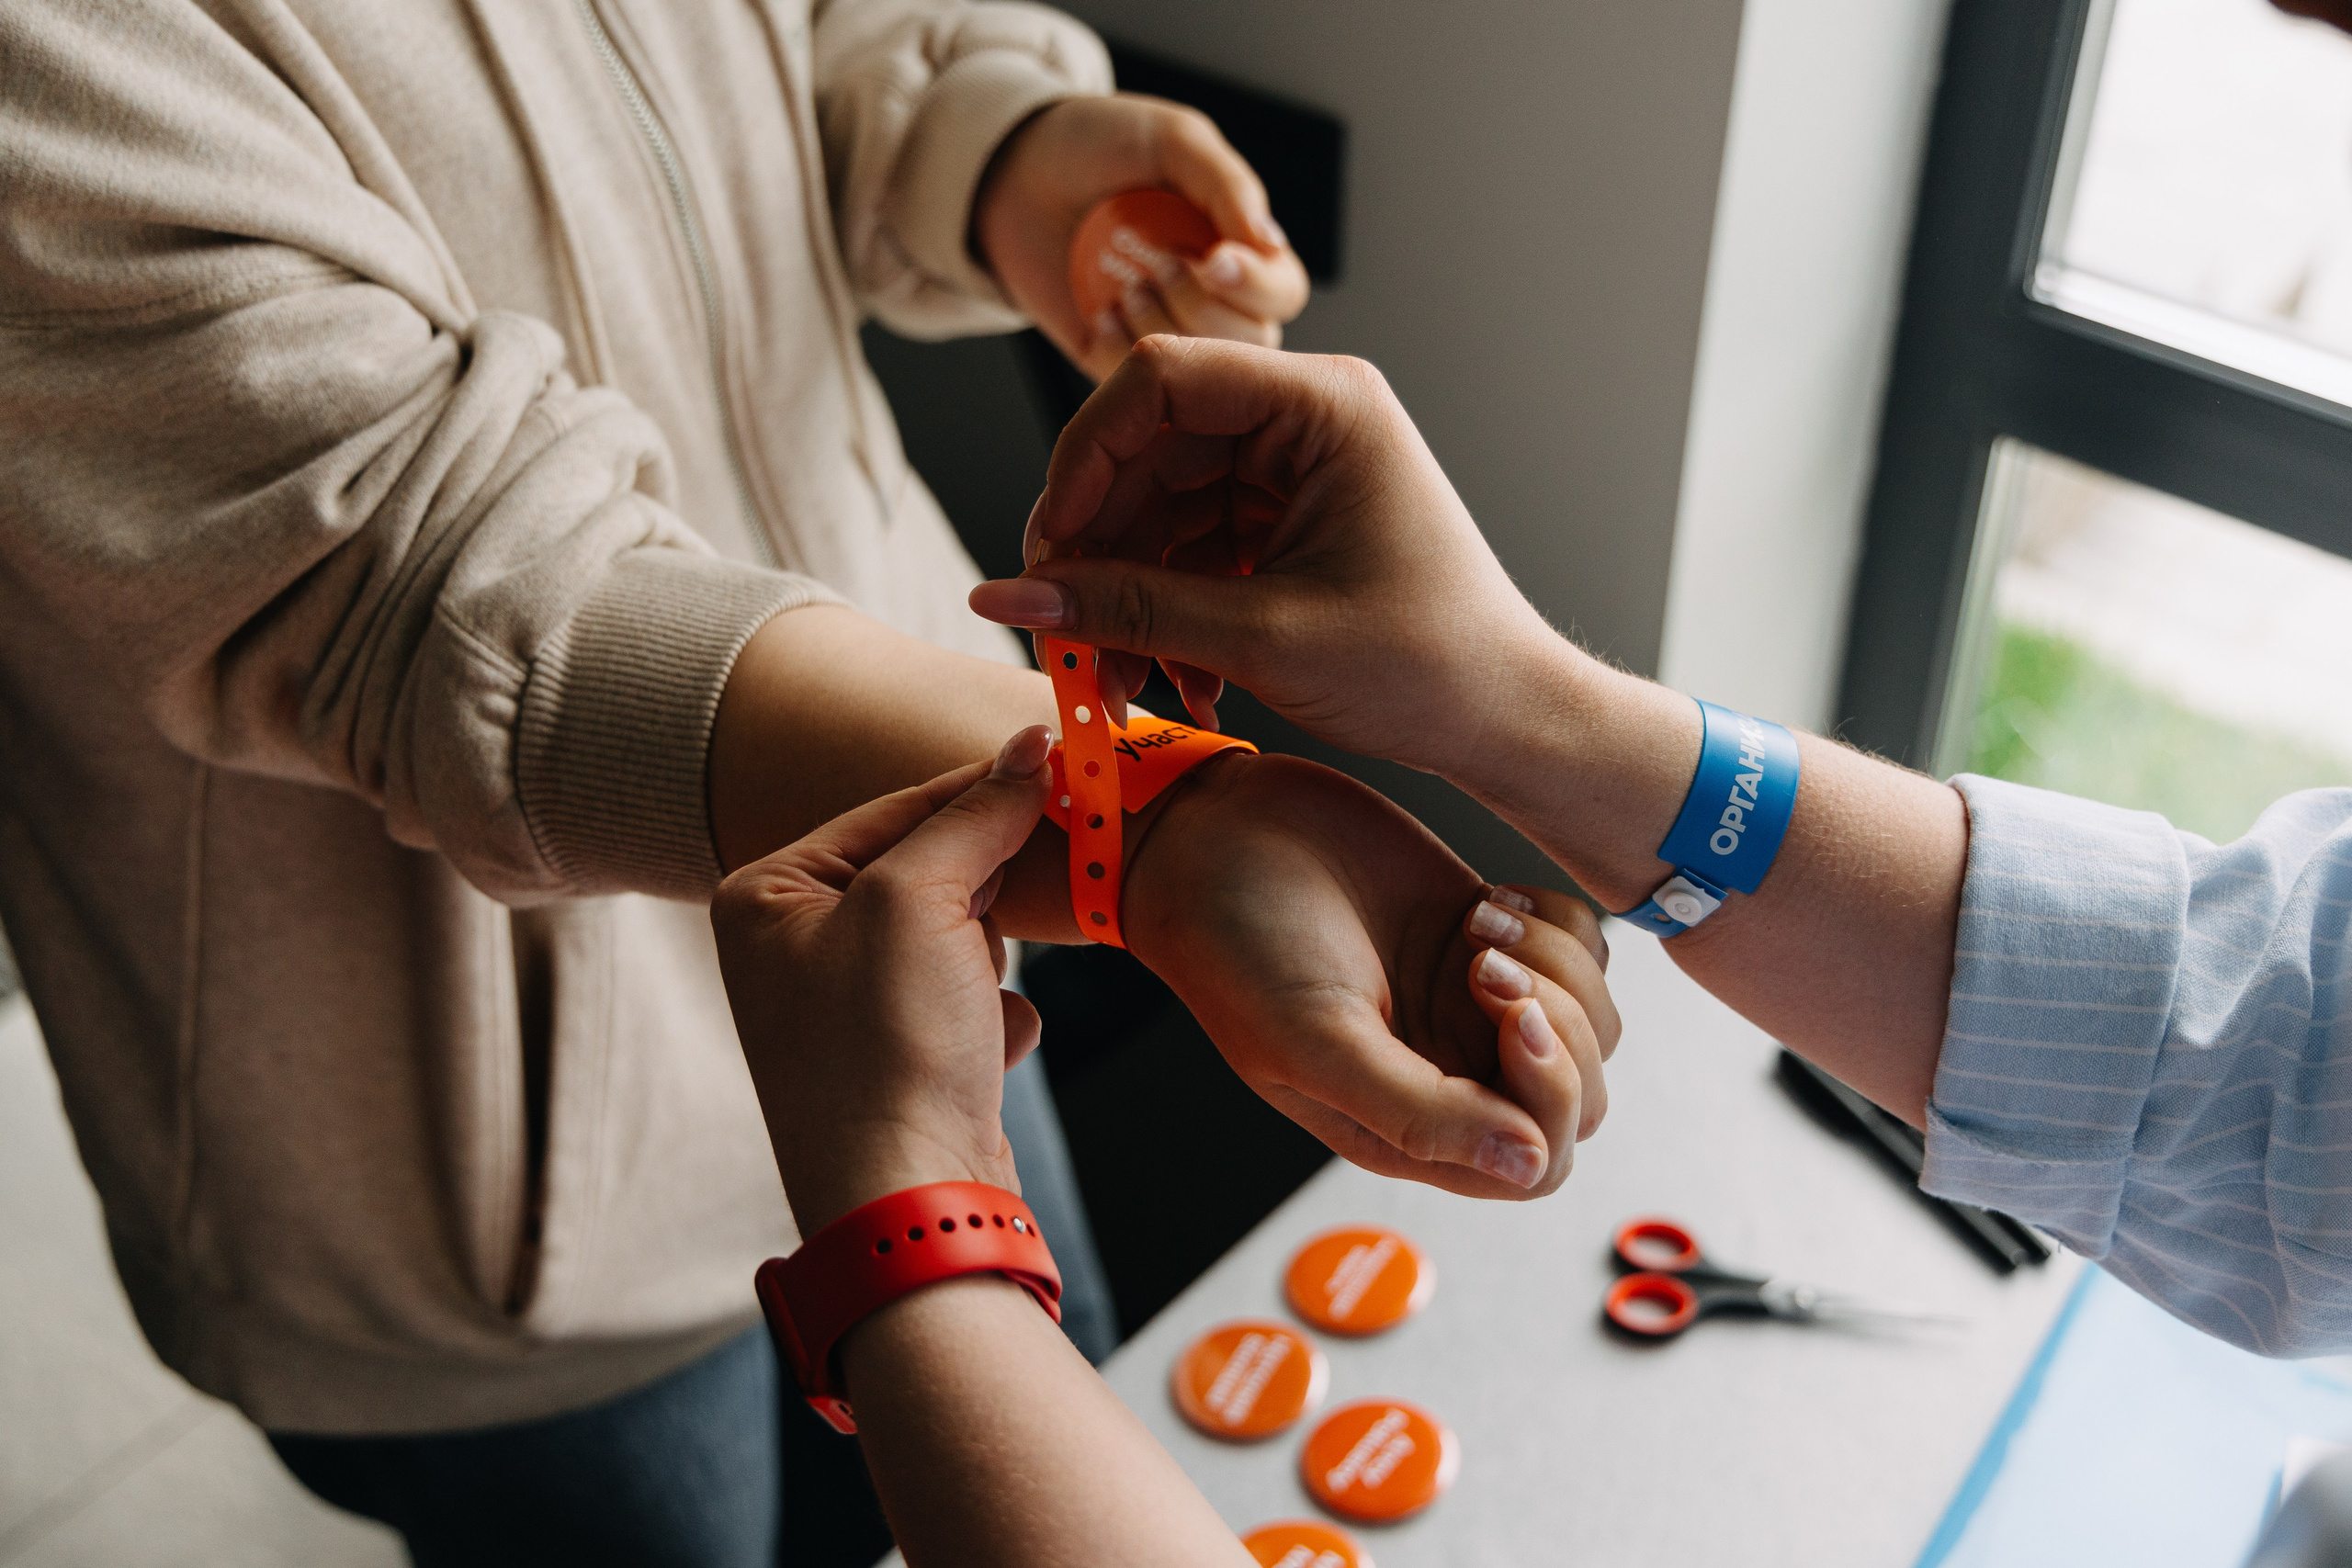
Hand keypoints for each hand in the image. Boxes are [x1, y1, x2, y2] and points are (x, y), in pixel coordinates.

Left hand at [710, 727, 1055, 1234]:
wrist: (908, 1201)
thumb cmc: (886, 1049)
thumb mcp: (921, 900)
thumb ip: (975, 815)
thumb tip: (1030, 746)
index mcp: (765, 896)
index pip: (890, 809)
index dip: (977, 790)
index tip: (1053, 760)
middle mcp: (791, 948)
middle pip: (923, 870)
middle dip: (977, 898)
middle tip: (1012, 902)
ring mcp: (843, 1007)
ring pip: (954, 935)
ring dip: (984, 964)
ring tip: (969, 1006)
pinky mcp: (898, 1058)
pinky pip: (968, 1002)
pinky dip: (992, 1020)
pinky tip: (981, 1055)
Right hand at [968, 336, 1568, 782]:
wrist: (1508, 722)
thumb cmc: (1429, 667)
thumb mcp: (1263, 639)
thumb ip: (1128, 611)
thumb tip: (1006, 600)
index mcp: (1322, 404)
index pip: (1158, 382)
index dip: (1084, 461)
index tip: (1046, 552)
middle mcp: (1304, 420)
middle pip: (1147, 450)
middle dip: (1096, 551)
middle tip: (1063, 639)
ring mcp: (1293, 471)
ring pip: (1158, 509)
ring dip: (1125, 598)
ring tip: (1120, 687)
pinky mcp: (1284, 524)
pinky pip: (1188, 549)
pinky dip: (1165, 614)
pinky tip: (1171, 685)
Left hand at [975, 96, 1308, 380]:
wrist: (1013, 167)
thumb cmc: (1099, 144)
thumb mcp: (1171, 140)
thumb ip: (1227, 185)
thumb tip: (1270, 242)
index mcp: (1238, 246)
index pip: (1281, 290)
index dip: (1256, 285)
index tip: (1213, 260)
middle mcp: (1212, 298)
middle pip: (1252, 341)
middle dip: (1203, 308)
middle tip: (1157, 264)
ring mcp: (1163, 332)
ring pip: (1199, 372)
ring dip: (1163, 329)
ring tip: (1126, 285)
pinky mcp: (1113, 357)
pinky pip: (1136, 384)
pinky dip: (1121, 351)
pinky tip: (1101, 312)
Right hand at [1123, 749, 1615, 1197]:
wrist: (1212, 832)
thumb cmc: (1236, 942)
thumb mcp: (1314, 1039)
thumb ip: (1418, 1115)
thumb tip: (1526, 1166)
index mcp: (1403, 1124)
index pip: (1535, 1163)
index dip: (1547, 1098)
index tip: (1507, 1015)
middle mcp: (1448, 1072)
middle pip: (1576, 1097)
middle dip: (1559, 1025)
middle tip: (1483, 962)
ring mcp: (1472, 1004)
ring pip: (1592, 1022)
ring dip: (1556, 967)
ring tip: (1478, 927)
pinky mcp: (1487, 934)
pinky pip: (1583, 952)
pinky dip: (1558, 923)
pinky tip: (1488, 900)